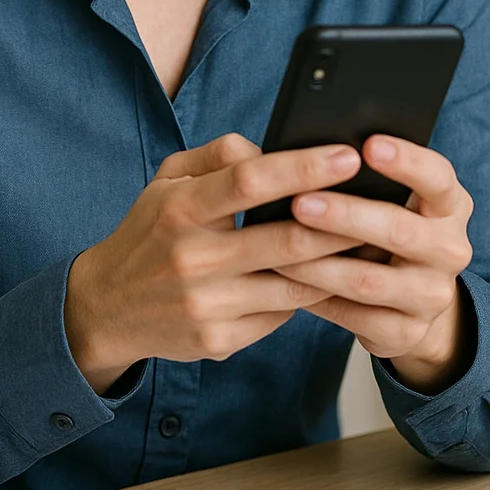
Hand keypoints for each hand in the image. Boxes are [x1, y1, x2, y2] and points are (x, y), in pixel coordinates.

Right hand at [64, 133, 364, 392]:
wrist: (106, 307)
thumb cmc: (151, 231)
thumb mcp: (168, 180)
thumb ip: (218, 154)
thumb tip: (271, 148)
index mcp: (180, 210)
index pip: (249, 181)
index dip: (303, 166)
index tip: (347, 154)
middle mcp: (193, 260)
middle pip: (285, 240)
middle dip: (342, 220)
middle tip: (384, 200)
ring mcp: (207, 306)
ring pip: (294, 285)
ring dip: (338, 264)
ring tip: (373, 240)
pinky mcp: (219, 341)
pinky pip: (281, 315)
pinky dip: (310, 295)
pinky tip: (336, 278)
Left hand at [274, 135, 474, 394]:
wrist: (412, 301)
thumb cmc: (385, 228)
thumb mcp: (391, 198)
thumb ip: (358, 175)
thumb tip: (290, 150)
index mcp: (450, 204)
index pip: (437, 176)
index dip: (406, 161)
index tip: (367, 145)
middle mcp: (450, 249)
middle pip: (400, 230)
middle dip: (346, 215)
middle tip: (301, 202)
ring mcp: (433, 295)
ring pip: (370, 280)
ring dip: (319, 263)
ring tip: (279, 246)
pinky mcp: (408, 332)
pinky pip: (356, 316)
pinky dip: (318, 297)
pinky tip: (288, 281)